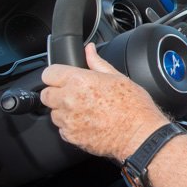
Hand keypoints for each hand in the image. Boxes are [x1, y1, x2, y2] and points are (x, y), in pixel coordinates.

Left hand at [41, 43, 168, 160]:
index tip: (63, 78)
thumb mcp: (118, 77)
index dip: (56, 74)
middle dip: (57, 93)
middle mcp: (69, 100)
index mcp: (80, 81)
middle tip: (75, 94)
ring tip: (85, 110)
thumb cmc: (134, 106)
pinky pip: (62, 129)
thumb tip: (89, 50)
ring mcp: (68, 120)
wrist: (140, 134)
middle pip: (46, 94)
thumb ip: (97, 63)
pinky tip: (88, 122)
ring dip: (63, 110)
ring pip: (53, 113)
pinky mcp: (70, 137)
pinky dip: (70, 126)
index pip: (49, 73)